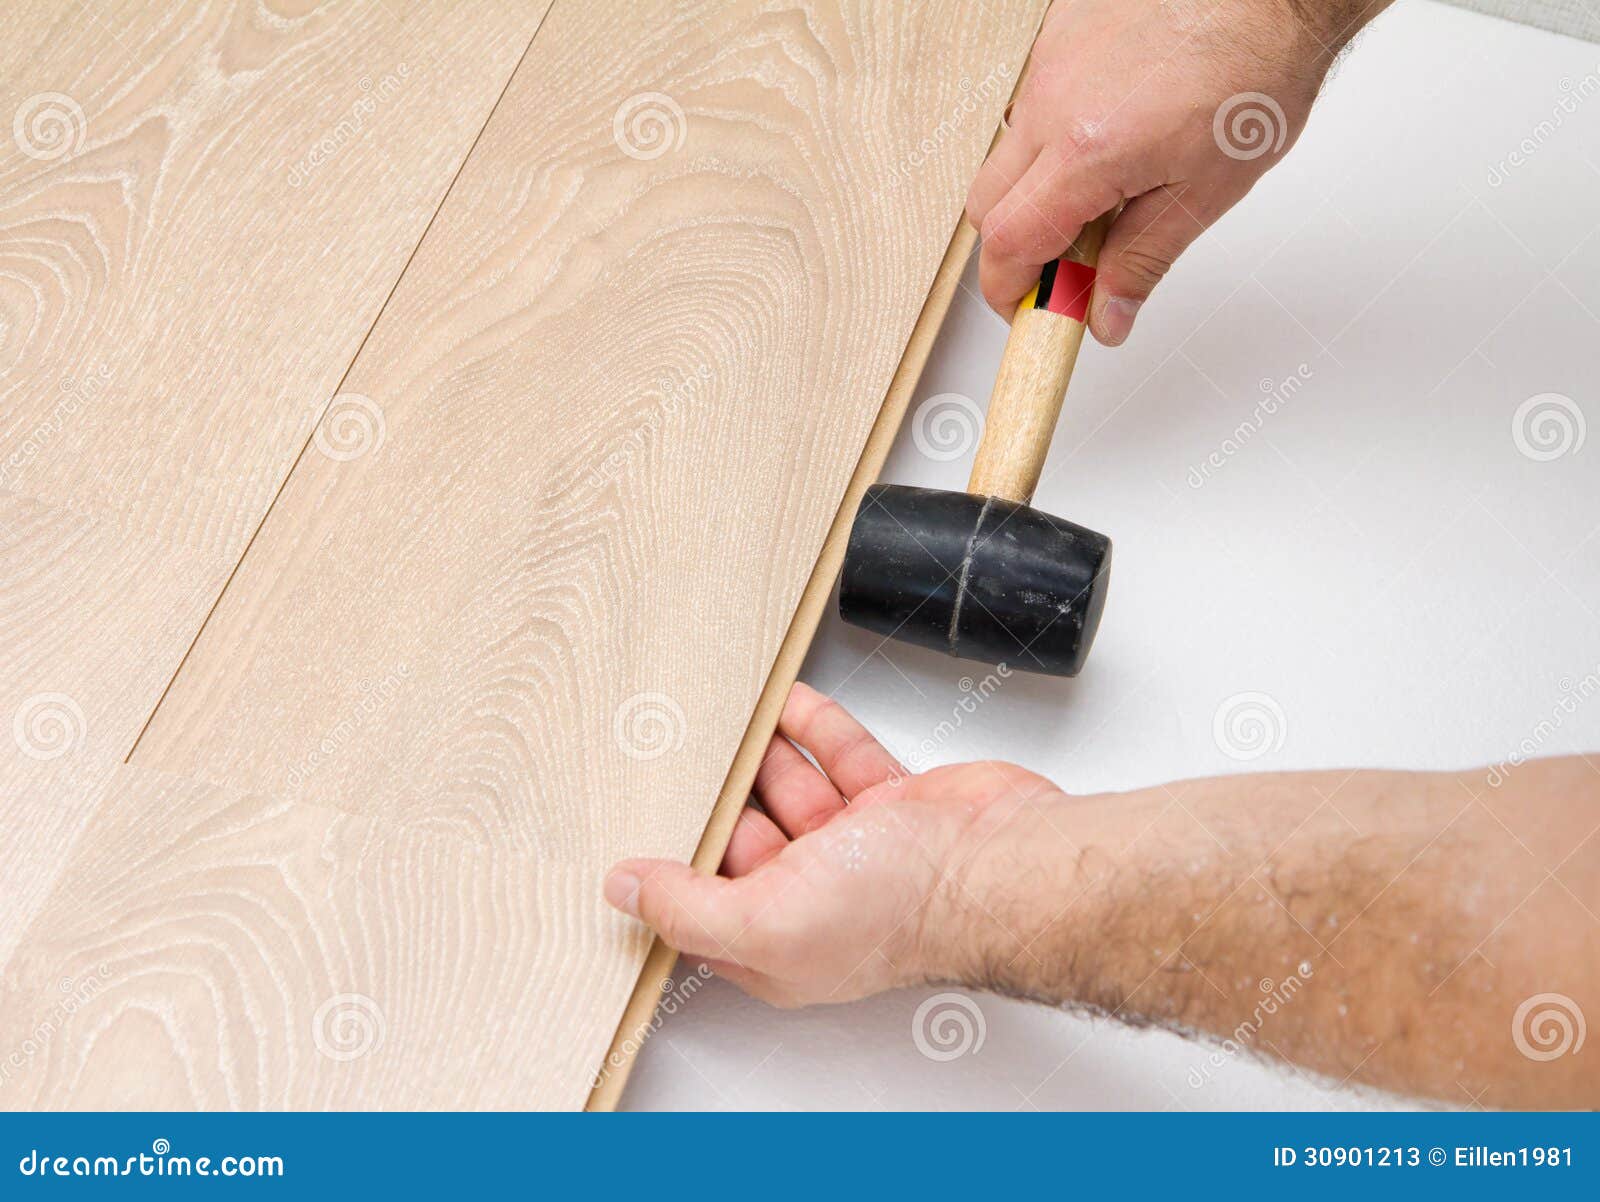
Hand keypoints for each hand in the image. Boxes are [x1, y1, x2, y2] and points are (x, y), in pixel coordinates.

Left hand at [603, 682, 1065, 1006]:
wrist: (1003, 863)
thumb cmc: (907, 909)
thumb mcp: (769, 920)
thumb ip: (689, 907)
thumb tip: (623, 890)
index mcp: (779, 944)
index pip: (704, 907)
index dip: (670, 870)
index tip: (633, 826)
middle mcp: (816, 899)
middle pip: (744, 840)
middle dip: (715, 800)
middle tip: (673, 755)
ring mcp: (858, 848)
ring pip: (789, 790)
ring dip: (759, 755)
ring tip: (720, 719)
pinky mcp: (893, 802)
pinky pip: (838, 756)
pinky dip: (811, 728)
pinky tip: (785, 704)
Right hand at [968, 0, 1386, 342]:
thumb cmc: (1253, 70)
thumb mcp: (1204, 192)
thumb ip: (1142, 261)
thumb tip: (1106, 316)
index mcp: (1086, 152)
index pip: (1008, 245)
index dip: (1012, 291)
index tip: (1033, 311)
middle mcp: (1051, 102)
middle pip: (986, 205)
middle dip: (1016, 247)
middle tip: (1067, 266)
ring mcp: (1047, 63)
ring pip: (1008, 154)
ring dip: (1037, 188)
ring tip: (1105, 193)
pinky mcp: (1056, 36)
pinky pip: (1032, 105)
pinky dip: (1054, 137)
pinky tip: (1109, 134)